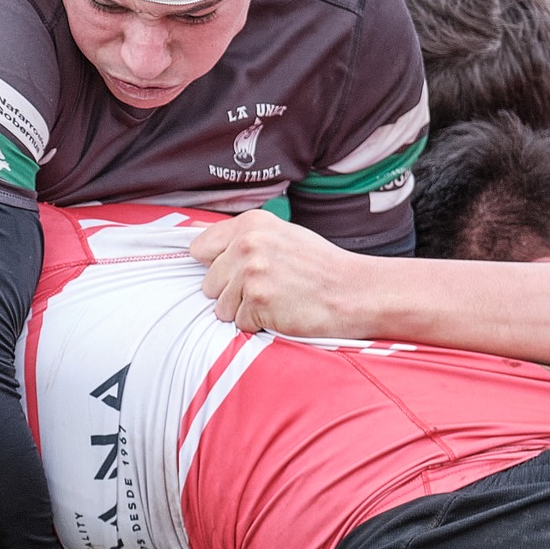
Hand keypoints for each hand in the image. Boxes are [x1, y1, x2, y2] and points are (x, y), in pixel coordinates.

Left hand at [190, 210, 360, 334]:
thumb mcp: (280, 236)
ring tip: (276, 300)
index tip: (232, 272)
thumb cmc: (319, 267)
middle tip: (267, 289)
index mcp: (251, 224)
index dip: (214, 266)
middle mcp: (247, 244)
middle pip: (208, 283)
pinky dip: (258, 324)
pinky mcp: (258, 301)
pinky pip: (239, 323)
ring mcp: (251, 273)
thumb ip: (240, 238)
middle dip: (231, 293)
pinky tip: (282, 311)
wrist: (354, 292)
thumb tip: (195, 239)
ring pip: (221, 307)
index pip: (200, 247)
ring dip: (245, 311)